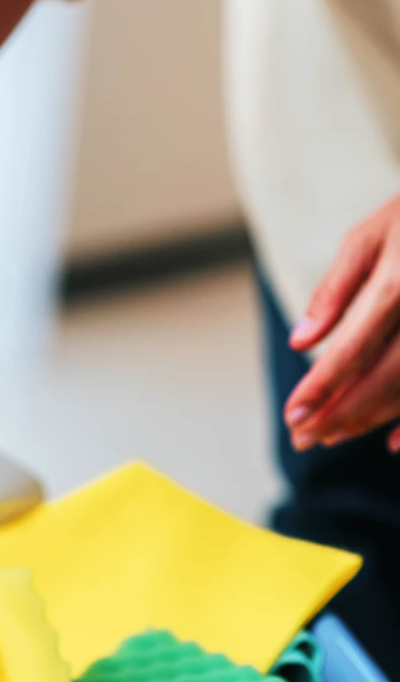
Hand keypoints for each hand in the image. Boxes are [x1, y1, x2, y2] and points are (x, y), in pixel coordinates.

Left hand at [284, 191, 399, 451]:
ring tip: (328, 436)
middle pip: (382, 379)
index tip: (292, 416)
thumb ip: (334, 292)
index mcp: (398, 285)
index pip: (352, 350)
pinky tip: (391, 444)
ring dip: (368, 420)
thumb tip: (300, 342)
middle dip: (339, 414)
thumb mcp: (368, 237)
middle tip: (301, 437)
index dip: (321, 388)